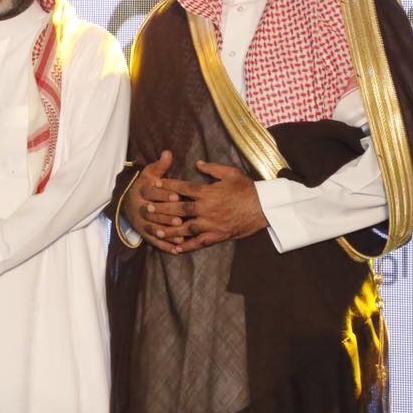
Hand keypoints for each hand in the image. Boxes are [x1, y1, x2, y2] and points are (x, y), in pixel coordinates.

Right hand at [122, 151, 188, 253]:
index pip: (151, 193)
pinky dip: (165, 246)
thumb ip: (161, 165)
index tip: (176, 195)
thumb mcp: (151, 173)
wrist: (128, 201)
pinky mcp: (144, 234)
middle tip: (180, 218)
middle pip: (151, 212)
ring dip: (165, 232)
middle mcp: (139, 207)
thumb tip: (168, 152)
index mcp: (140, 191)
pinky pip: (154, 241)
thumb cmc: (145, 185)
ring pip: (152, 228)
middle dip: (166, 215)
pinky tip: (177, 249)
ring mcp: (141, 222)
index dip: (163, 194)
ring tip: (180, 233)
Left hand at [148, 161, 267, 251]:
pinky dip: (187, 247)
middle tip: (148, 208)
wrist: (265, 208)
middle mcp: (207, 209)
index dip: (168, 186)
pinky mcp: (218, 235)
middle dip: (163, 209)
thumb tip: (197, 163)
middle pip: (180, 209)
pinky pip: (200, 243)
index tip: (155, 184)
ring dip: (170, 230)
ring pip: (186, 228)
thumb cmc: (248, 189)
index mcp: (209, 192)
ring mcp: (212, 224)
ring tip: (156, 231)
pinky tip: (175, 249)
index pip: (183, 188)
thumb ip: (212, 168)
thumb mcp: (231, 173)